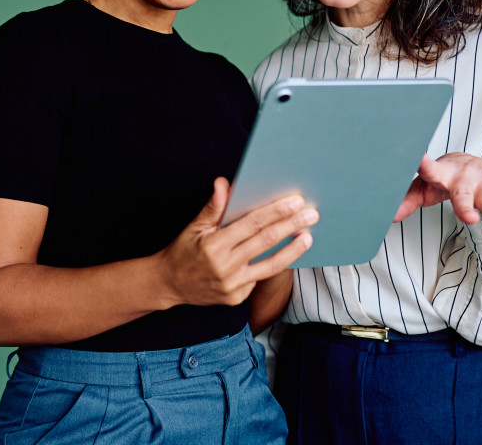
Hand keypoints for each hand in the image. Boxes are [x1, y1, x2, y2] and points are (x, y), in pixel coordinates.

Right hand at [159, 177, 316, 306]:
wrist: (168, 285)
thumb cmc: (182, 251)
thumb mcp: (194, 227)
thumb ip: (213, 207)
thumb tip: (224, 183)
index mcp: (214, 246)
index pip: (252, 224)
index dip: (275, 211)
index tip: (295, 201)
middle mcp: (225, 267)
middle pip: (266, 242)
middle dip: (292, 225)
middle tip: (312, 214)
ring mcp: (232, 286)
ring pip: (270, 266)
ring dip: (292, 250)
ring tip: (308, 237)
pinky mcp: (236, 298)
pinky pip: (258, 279)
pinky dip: (270, 265)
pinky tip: (282, 254)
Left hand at [394, 153, 481, 231]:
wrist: (470, 161)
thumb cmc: (444, 177)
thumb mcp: (424, 187)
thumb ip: (407, 200)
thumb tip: (389, 216)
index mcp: (442, 174)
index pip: (430, 170)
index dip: (423, 165)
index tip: (418, 159)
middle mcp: (464, 177)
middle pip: (464, 194)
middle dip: (467, 206)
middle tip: (470, 219)